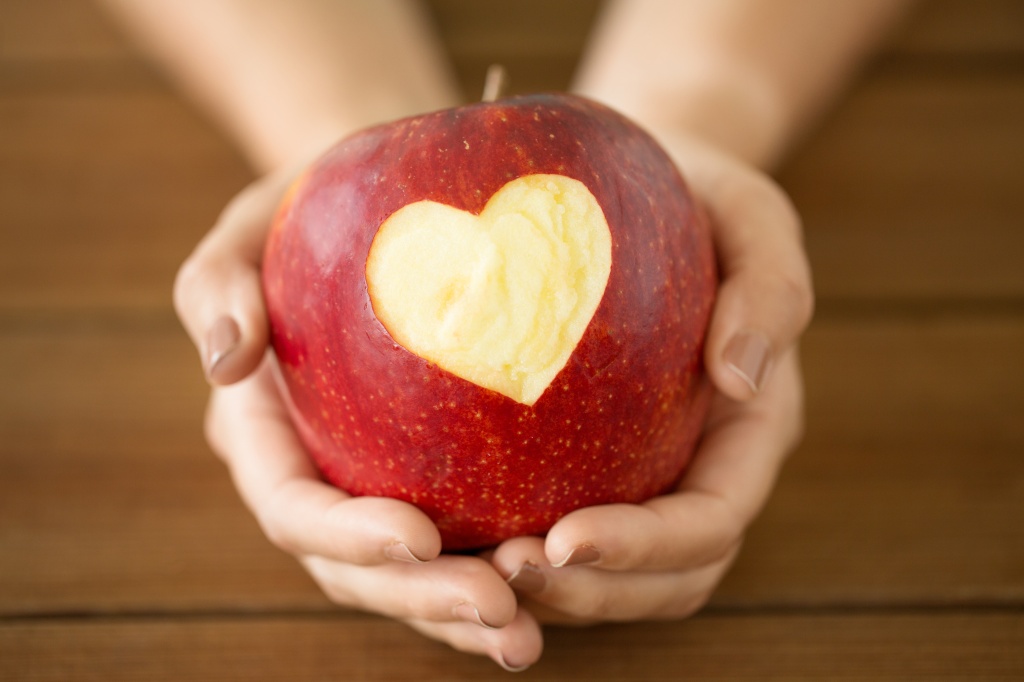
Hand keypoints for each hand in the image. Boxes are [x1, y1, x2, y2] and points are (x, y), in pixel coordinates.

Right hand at [172, 169, 542, 670]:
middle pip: (356, 571)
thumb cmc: (308, 215)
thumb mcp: (251, 227)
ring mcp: (372, 491)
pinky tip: (558, 583)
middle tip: (498, 608)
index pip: (295, 506)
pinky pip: (463, 544)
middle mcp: (317, 480)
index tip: (419, 536)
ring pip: (411, 580)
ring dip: (464, 616)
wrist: (374, 216)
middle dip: (420, 599)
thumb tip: (227, 360)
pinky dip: (502, 576)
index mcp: (264, 436)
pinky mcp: (431, 484)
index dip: (347, 536)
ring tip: (527, 635)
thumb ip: (221, 284)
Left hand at [489, 134, 812, 624]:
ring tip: (480, 568)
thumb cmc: (704, 195)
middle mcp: (705, 464)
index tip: (564, 540)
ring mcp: (654, 467)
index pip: (711, 519)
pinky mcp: (601, 455)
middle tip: (505, 571)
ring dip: (560, 590)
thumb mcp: (752, 214)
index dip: (647, 549)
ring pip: (621, 575)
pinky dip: (527, 544)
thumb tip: (742, 377)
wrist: (656, 186)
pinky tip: (463, 532)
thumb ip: (771, 286)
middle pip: (669, 575)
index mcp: (751, 427)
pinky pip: (568, 520)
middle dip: (596, 592)